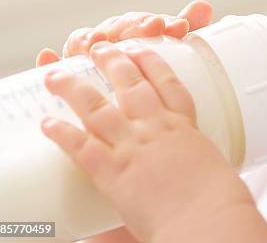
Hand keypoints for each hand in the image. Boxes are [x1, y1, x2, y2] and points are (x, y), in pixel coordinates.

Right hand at [35, 0, 212, 66]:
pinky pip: (58, 65)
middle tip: (152, 28)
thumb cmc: (151, 69)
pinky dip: (50, 60)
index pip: (144, 22)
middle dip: (134, 28)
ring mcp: (89, 53)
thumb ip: (183, 30)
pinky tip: (46, 56)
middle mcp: (111, 37)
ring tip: (98, 42)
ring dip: (92, 39)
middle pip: (118, 28)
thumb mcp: (170, 51)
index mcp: (135, 31)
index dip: (159, 23)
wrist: (129, 98)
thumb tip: (204, 5)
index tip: (179, 26)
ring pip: (88, 40)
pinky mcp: (69, 70)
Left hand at [40, 41, 259, 241]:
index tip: (139, 49)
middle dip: (112, 61)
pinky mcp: (113, 172)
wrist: (207, 219)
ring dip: (73, 88)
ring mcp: (132, 146)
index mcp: (183, 127)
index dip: (151, 62)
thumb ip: (197, 161)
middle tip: (99, 48)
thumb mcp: (213, 167)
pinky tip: (48, 123)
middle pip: (130, 84)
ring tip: (56, 76)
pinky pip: (80, 147)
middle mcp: (155, 128)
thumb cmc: (219, 200)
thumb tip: (199, 169)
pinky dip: (62, 134)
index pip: (166, 83)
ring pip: (97, 108)